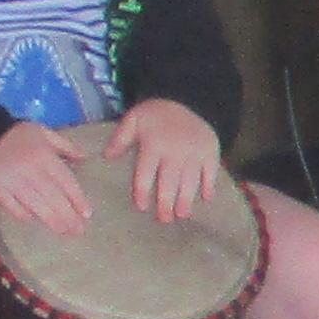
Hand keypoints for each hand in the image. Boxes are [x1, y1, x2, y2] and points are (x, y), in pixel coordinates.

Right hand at [0, 117, 94, 238]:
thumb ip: (65, 145)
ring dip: (51, 220)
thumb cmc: (16, 136)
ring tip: (63, 231)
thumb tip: (85, 157)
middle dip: (67, 216)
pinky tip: (35, 221)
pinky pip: (13, 207)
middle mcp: (29, 170)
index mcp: (43, 156)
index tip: (86, 214)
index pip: (65, 181)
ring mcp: (12, 182)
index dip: (77, 199)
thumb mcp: (43, 132)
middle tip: (77, 230)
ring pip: (35, 205)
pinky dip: (24, 215)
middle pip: (52, 197)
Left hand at [105, 99, 222, 222]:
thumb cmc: (156, 114)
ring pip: (190, 180)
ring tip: (182, 214)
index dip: (143, 191)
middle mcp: (175, 151)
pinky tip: (206, 198)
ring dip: (186, 199)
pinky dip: (209, 185)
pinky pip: (211, 171)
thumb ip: (121, 137)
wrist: (187, 98)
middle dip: (166, 202)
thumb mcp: (134, 119)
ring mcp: (194, 152)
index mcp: (154, 144)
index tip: (141, 206)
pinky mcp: (210, 152)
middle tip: (164, 220)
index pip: (146, 173)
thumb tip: (107, 156)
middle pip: (169, 181)